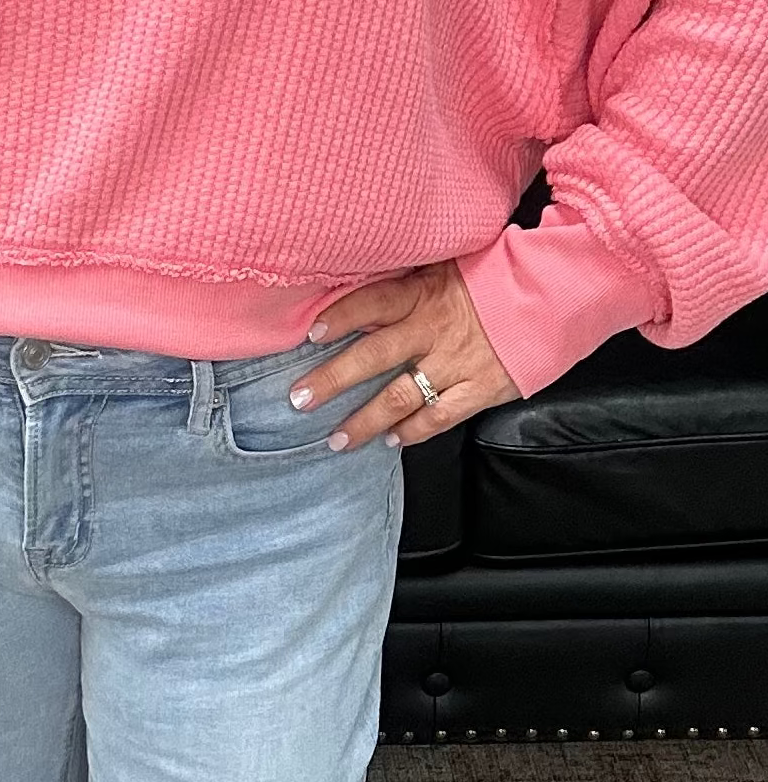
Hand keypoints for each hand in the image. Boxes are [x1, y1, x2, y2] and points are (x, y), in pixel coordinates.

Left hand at [287, 258, 521, 449]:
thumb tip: (372, 278)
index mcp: (427, 291)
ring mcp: (456, 363)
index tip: (311, 334)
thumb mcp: (455, 261)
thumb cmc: (503, 273)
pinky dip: (412, 432)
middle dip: (333, 380)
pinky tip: (390, 441)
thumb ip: (416, 275)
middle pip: (373, 356)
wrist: (560, 291)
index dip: (341, 317)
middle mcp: (434, 329)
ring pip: (399, 397)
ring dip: (363, 421)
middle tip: (299, 400)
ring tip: (336, 440)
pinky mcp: (481, 389)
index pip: (374, 302)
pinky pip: (438, 417)